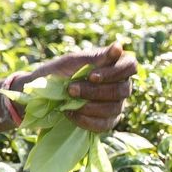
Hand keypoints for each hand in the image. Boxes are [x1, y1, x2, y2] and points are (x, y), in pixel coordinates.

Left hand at [23, 42, 137, 132]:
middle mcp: (120, 86)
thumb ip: (96, 57)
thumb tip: (118, 46)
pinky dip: (86, 120)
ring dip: (90, 106)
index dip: (115, 72)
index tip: (92, 76)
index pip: (130, 66)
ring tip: (68, 102)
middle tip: (71, 89)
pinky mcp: (106, 122)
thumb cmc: (59, 72)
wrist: (41, 93)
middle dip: (95, 91)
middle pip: (122, 90)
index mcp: (114, 66)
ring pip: (114, 108)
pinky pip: (104, 125)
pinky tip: (70, 114)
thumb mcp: (72, 61)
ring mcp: (116, 105)